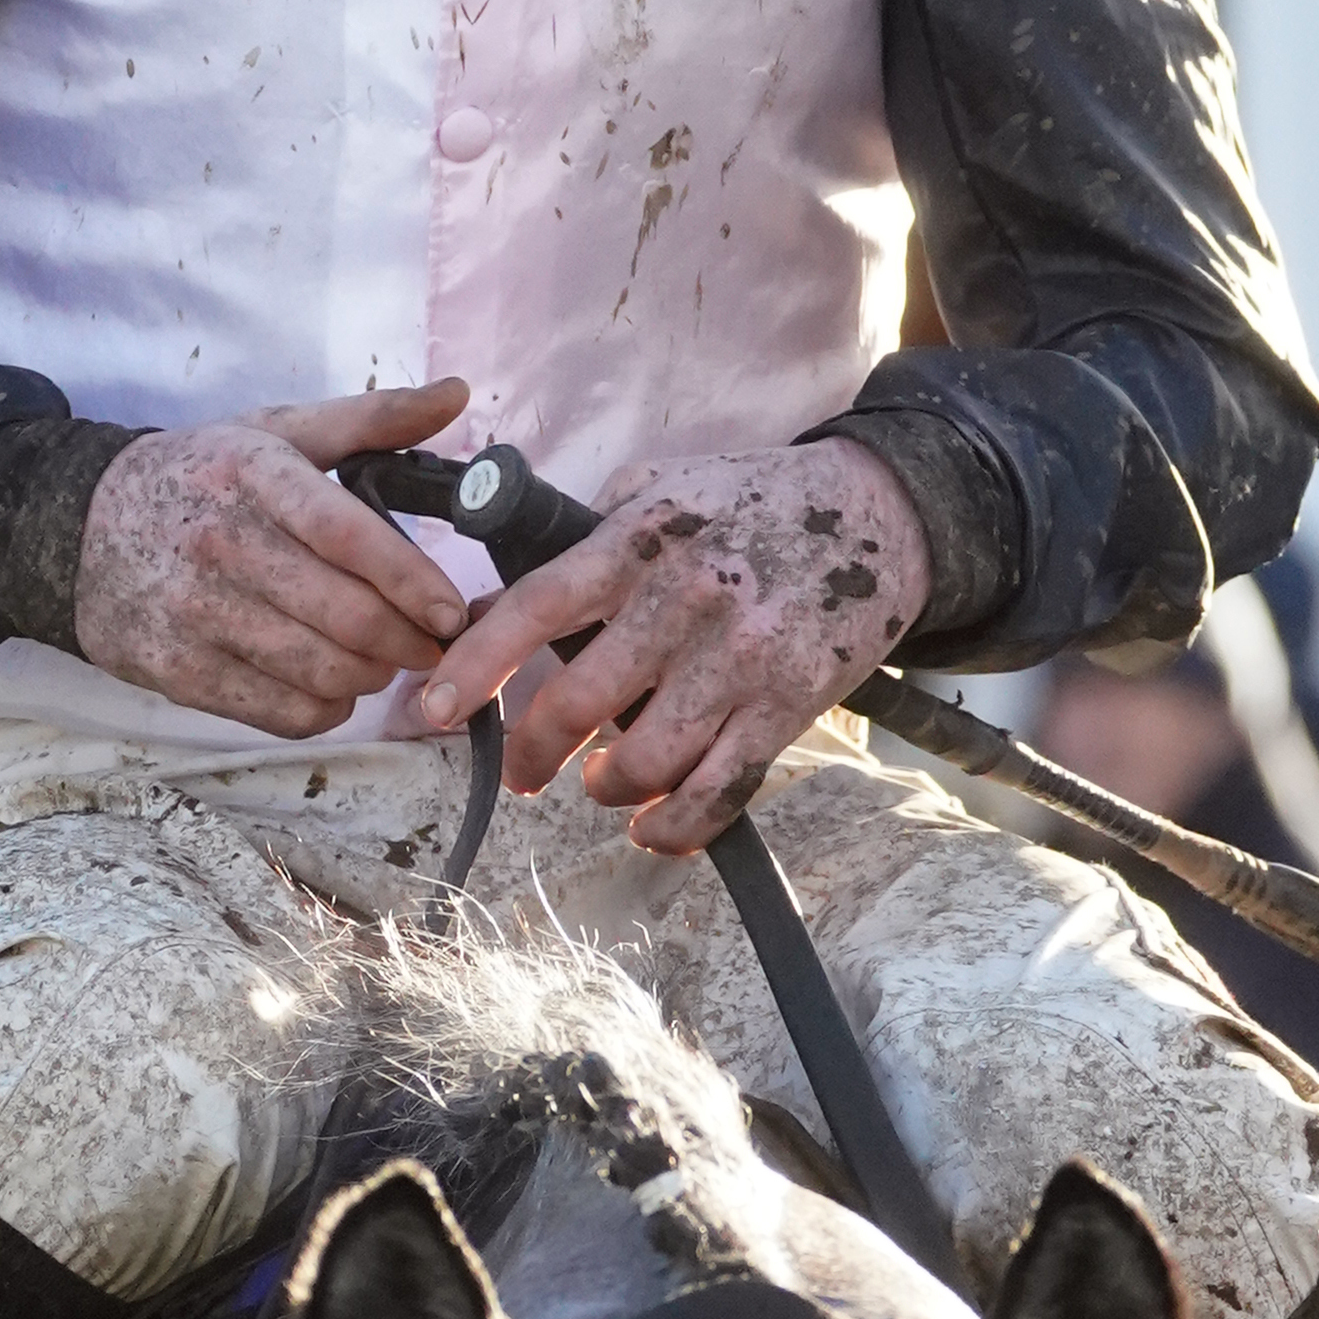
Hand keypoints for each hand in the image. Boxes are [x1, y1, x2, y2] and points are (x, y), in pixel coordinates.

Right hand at [73, 381, 473, 738]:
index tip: (450, 612)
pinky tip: (329, 686)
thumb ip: (371, 418)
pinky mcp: (178, 671)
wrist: (78, 529)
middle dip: (406, 643)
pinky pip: (279, 713)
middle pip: (344, 618)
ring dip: (369, 677)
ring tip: (379, 660)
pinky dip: (323, 710)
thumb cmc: (198, 478)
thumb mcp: (274, 431)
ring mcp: (195, 613)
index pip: (345, 534)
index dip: (410, 580)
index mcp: (254, 474)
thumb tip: (458, 394)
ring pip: (319, 673)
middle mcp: (222, 544)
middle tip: (428, 644)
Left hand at [413, 441, 929, 856]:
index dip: (476, 665)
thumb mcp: (663, 490)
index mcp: (639, 540)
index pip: (534, 607)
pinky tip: (651, 827)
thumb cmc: (754, 502)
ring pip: (643, 759)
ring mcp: (741, 658)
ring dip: (605, 788)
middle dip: (533, 752)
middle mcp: (686, 600)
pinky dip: (674, 827)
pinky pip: (717, 791)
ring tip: (600, 783)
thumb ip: (584, 543)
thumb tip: (487, 603)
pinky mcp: (790, 705)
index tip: (432, 710)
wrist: (886, 511)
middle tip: (525, 773)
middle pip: (578, 701)